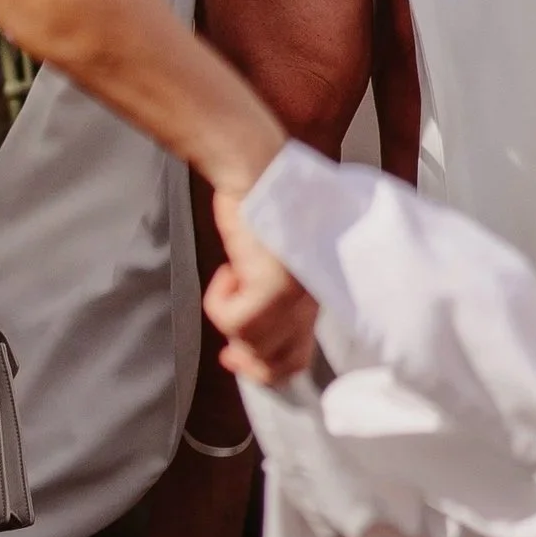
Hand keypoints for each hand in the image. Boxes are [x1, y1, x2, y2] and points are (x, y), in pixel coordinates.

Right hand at [204, 193, 318, 386]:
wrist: (257, 168)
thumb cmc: (260, 201)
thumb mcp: (274, 258)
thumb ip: (271, 294)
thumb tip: (244, 340)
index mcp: (317, 292)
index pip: (300, 356)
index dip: (267, 368)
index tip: (237, 358)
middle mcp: (312, 299)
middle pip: (278, 364)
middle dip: (247, 362)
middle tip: (228, 353)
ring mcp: (294, 297)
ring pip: (250, 343)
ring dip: (228, 317)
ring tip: (230, 278)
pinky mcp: (272, 289)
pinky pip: (232, 322)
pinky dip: (218, 302)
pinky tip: (227, 269)